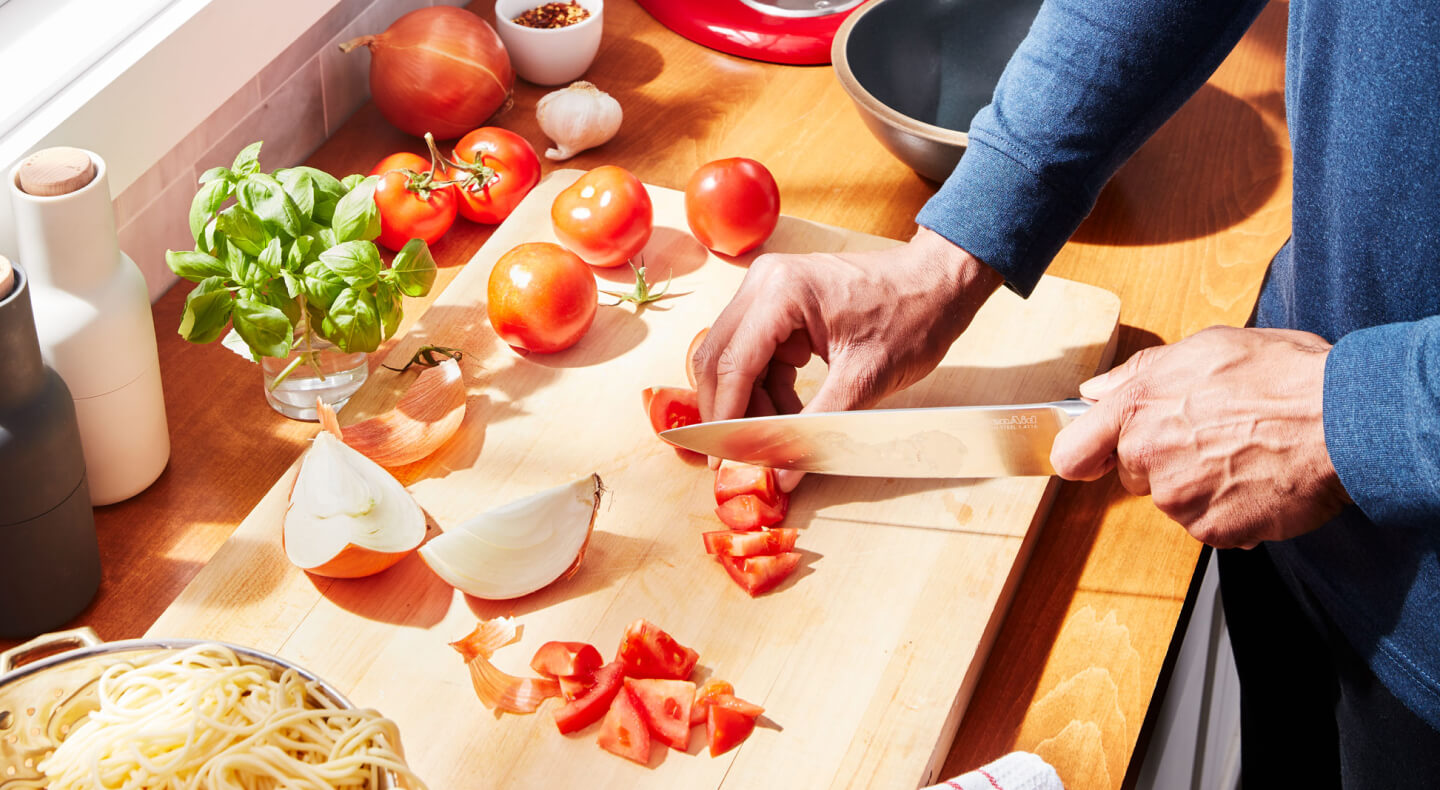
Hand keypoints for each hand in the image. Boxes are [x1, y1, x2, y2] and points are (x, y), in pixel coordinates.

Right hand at [691, 226, 1002, 488]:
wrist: (940, 283)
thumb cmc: (912, 316)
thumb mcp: (865, 379)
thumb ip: (818, 428)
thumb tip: (783, 474)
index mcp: (780, 292)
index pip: (732, 364)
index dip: (724, 417)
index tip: (722, 461)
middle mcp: (764, 283)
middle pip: (720, 359)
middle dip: (729, 412)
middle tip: (739, 457)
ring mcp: (769, 290)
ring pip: (734, 359)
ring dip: (750, 403)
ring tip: (777, 437)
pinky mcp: (779, 304)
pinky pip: (756, 354)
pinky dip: (766, 388)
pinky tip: (790, 414)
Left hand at [1050, 326, 1350, 547]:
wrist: (1346, 421)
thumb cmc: (1283, 377)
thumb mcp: (1204, 348)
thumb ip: (1139, 373)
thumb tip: (1097, 390)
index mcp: (1138, 408)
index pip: (1072, 451)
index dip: (1083, 454)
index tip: (1092, 456)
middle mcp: (1149, 456)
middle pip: (1131, 474)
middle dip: (1160, 460)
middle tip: (1209, 436)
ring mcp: (1180, 498)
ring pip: (1172, 499)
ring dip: (1199, 484)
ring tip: (1244, 454)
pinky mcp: (1213, 529)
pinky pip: (1208, 524)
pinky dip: (1229, 509)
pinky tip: (1258, 480)